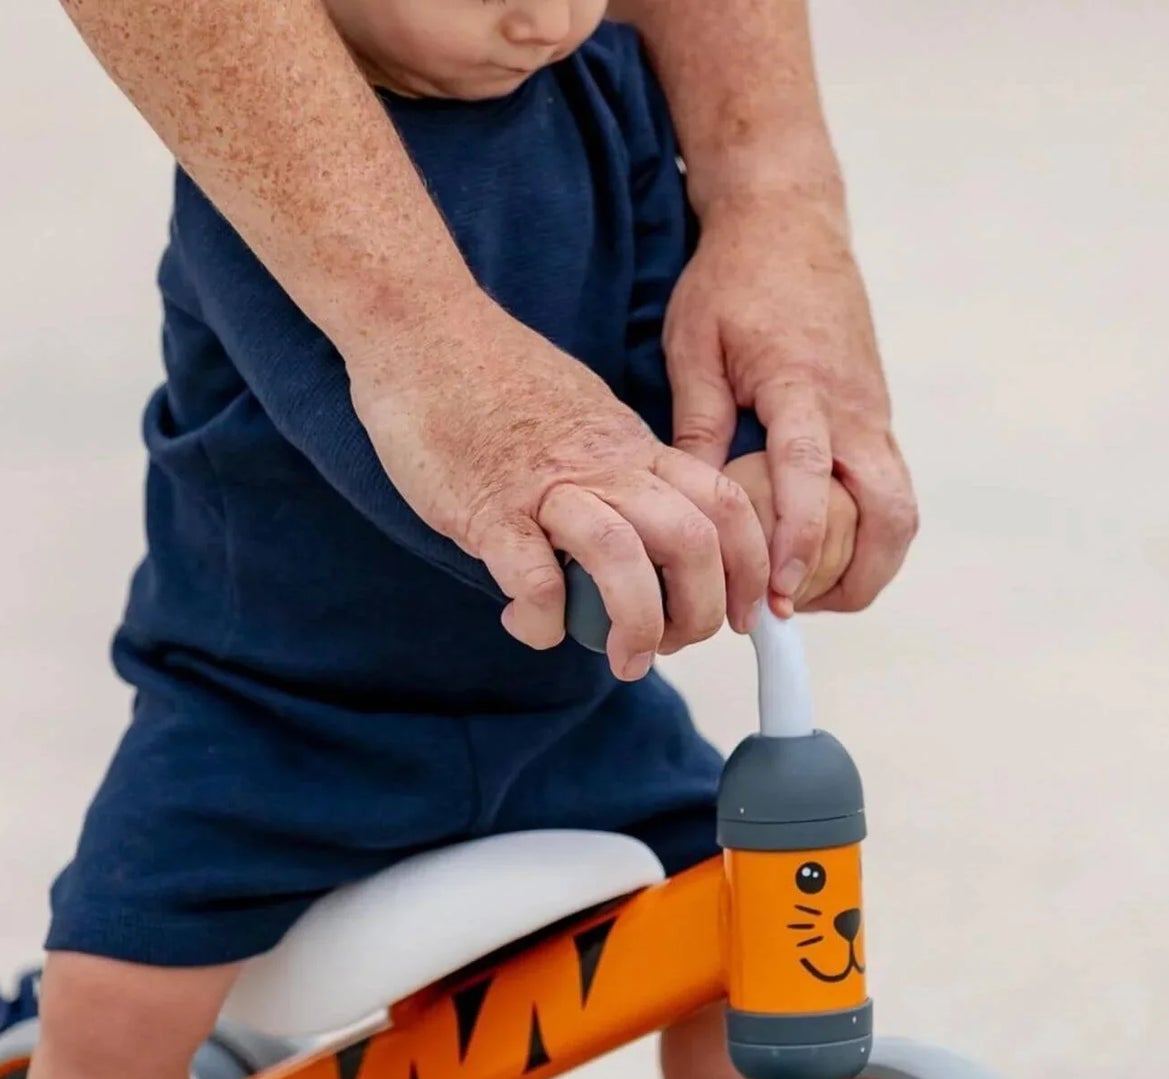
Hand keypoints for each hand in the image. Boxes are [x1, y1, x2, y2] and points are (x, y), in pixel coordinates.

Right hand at [345, 297, 767, 681]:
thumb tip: (638, 540)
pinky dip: (544, 619)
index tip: (744, 612)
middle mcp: (604, 466)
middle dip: (700, 611)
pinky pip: (533, 577)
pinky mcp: (487, 508)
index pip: (723, 504)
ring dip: (636, 624)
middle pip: (691, 539)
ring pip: (624, 557)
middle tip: (674, 646)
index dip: (749, 567)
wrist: (420, 326)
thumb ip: (616, 475)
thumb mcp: (585, 420)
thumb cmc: (492, 380)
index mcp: (633, 448)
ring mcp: (545, 486)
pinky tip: (534, 627)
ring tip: (625, 661)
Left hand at [664, 190, 917, 612]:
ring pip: (901, 508)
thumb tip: (693, 507)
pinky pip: (889, 489)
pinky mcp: (877, 418)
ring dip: (870, 562)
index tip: (780, 591)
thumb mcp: (695, 345)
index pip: (811, 475)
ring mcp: (874, 414)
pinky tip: (821, 552)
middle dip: (860, 576)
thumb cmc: (734, 281)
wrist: (791, 221)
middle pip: (891, 511)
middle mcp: (853, 407)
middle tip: (801, 609)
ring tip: (811, 593)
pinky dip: (867, 532)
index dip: (800, 539)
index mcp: (801, 384)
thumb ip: (698, 426)